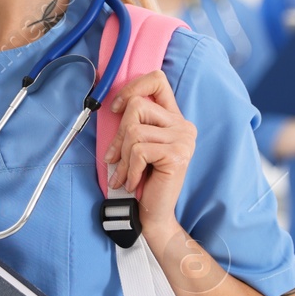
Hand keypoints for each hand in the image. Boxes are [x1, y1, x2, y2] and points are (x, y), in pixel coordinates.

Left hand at [104, 71, 196, 233]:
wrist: (153, 215)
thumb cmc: (142, 180)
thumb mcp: (135, 146)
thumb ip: (132, 123)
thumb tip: (111, 105)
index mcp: (174, 118)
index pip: (157, 80)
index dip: (133, 87)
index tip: (116, 108)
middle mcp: (183, 125)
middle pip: (137, 106)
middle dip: (119, 135)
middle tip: (115, 159)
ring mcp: (183, 139)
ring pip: (134, 130)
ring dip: (122, 157)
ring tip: (124, 174)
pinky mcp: (177, 154)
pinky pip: (139, 150)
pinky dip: (129, 169)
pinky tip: (133, 182)